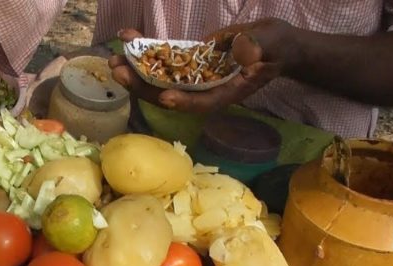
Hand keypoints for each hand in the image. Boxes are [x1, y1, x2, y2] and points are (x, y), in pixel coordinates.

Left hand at [109, 18, 295, 112]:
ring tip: (114, 58)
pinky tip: (127, 36)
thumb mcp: (273, 44)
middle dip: (143, 85)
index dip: (184, 101)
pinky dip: (144, 50)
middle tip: (118, 72)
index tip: (166, 97)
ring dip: (135, 70)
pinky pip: (162, 60)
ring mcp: (193, 77)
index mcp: (226, 92)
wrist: (274, 45)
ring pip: (160, 80)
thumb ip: (258, 49)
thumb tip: (242, 49)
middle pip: (170, 94)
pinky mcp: (187, 63)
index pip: (203, 102)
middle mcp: (204, 89)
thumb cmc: (278, 48)